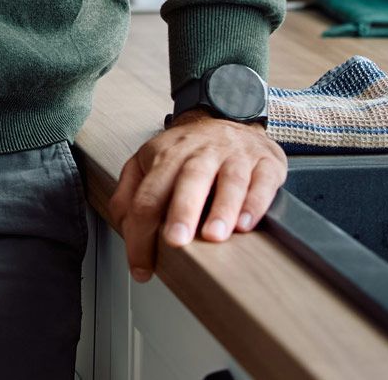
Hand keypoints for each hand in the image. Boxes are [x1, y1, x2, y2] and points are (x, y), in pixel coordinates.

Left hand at [107, 111, 286, 281]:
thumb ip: (130, 191)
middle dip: (182, 211)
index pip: (149, 195)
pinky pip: (263, 180)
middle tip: (176, 240)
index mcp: (167, 155)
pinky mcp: (266, 162)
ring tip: (214, 235)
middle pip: (189, 179)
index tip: (142, 267)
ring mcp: (235, 155)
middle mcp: (201, 152)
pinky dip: (255, 203)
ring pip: (230, 180)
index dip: (141, 233)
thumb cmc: (187, 152)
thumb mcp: (150, 161)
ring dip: (222, 209)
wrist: (230, 120)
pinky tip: (247, 223)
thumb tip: (122, 224)